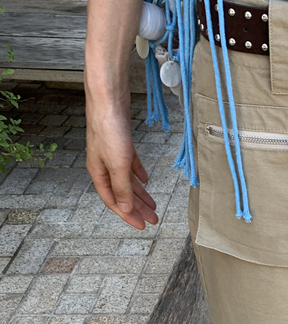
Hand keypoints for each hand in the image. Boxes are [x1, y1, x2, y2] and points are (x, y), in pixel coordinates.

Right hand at [85, 94, 158, 229]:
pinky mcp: (122, 143)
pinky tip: (146, 180)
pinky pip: (131, 164)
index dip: (127, 215)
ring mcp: (113, 154)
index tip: (141, 225)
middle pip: (123, 193)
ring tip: (153, 205)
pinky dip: (139, 173)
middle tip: (153, 219)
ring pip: (128, 180)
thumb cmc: (108, 128)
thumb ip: (122, 188)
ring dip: (141, 194)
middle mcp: (104, 165)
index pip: (113, 201)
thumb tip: (125, 209)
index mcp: (99, 172)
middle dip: (138, 207)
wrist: (109, 99)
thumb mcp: (117, 164)